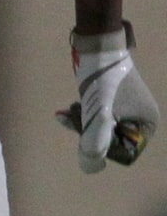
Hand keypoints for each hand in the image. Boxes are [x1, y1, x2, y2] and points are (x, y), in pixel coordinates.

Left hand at [58, 28, 156, 171]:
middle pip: (111, 140)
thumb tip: (90, 166)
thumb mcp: (101, 114)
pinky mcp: (111, 102)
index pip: (125, 151)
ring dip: (82, 123)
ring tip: (71, 110)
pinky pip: (95, 117)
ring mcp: (126, 110)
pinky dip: (81, 115)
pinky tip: (68, 109)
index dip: (105, 147)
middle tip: (74, 118)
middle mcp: (140, 118)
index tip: (90, 132)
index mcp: (147, 124)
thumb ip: (96, 140)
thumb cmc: (105, 81)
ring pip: (100, 129)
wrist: (98, 49)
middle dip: (89, 132)